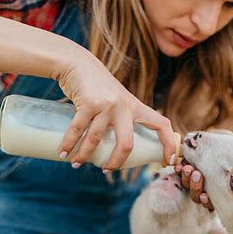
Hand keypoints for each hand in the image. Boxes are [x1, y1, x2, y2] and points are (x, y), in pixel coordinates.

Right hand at [54, 49, 175, 169]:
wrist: (77, 63)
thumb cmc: (98, 87)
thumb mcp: (118, 101)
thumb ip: (122, 119)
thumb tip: (119, 151)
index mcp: (136, 107)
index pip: (161, 125)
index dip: (168, 144)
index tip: (167, 162)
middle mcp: (124, 106)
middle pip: (126, 144)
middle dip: (116, 162)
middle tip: (106, 170)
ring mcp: (107, 105)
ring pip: (96, 140)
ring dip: (84, 155)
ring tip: (76, 163)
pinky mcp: (88, 103)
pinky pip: (78, 131)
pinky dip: (69, 144)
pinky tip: (64, 153)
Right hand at [174, 127, 232, 210]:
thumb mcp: (222, 139)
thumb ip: (207, 139)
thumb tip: (189, 138)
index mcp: (200, 168)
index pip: (185, 171)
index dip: (179, 170)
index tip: (179, 166)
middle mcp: (204, 182)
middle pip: (187, 184)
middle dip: (186, 177)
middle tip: (189, 169)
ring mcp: (212, 193)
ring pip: (196, 196)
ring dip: (194, 187)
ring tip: (198, 175)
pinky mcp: (222, 202)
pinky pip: (209, 205)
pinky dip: (206, 201)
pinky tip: (206, 196)